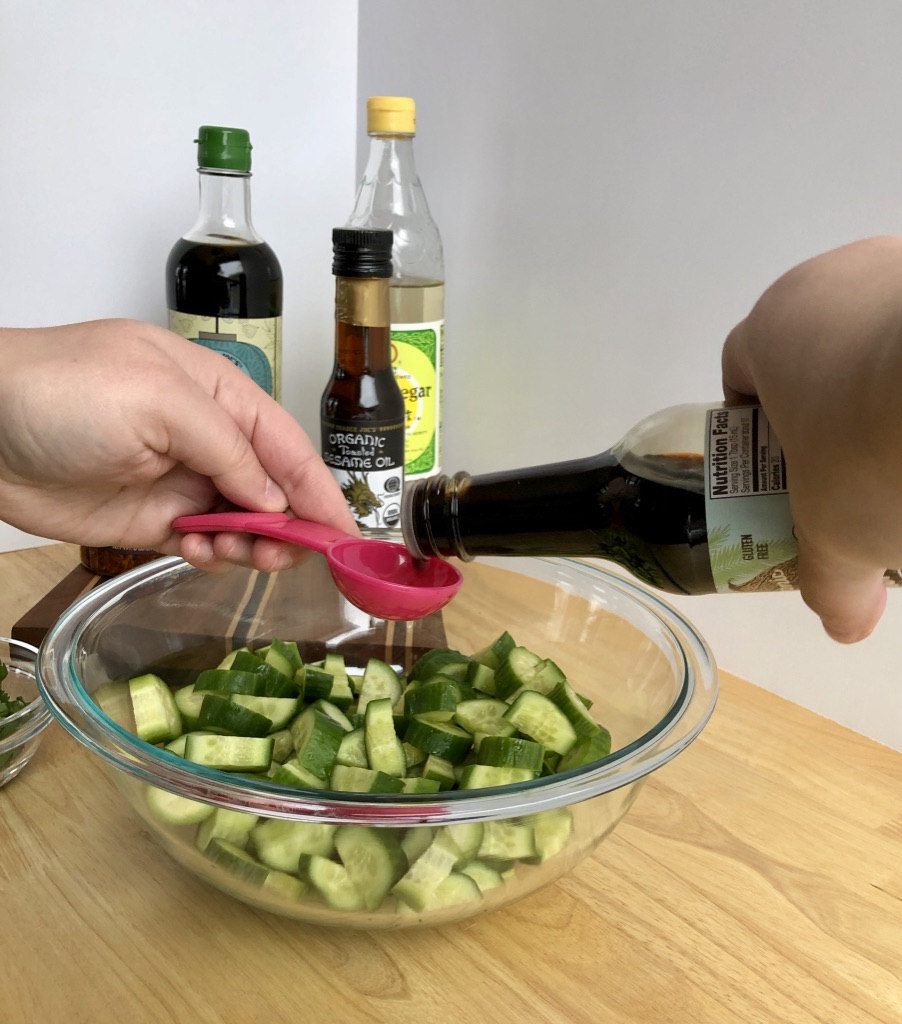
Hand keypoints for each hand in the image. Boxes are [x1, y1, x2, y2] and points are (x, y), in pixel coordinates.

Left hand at [0, 319, 356, 571]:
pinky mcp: (152, 520)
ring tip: (242, 555)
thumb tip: (274, 500)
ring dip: (253, 545)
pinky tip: (201, 554)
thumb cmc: (59, 390)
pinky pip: (204, 545)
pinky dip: (214, 557)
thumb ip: (228, 448)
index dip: (320, 488)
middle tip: (291, 555)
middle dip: (290, 524)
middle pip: (273, 488)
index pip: (286, 444)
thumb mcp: (158, 400)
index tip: (346, 530)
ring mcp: (179, 481)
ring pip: (243, 523)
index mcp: (216, 395)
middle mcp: (205, 438)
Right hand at [721, 236, 901, 641]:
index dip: (753, 425)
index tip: (780, 470)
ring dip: (893, 388)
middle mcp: (834, 279)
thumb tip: (842, 625)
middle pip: (817, 353)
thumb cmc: (874, 449)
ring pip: (886, 337)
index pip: (740, 369)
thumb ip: (832, 582)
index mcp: (774, 328)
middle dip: (832, 412)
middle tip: (859, 472)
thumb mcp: (840, 536)